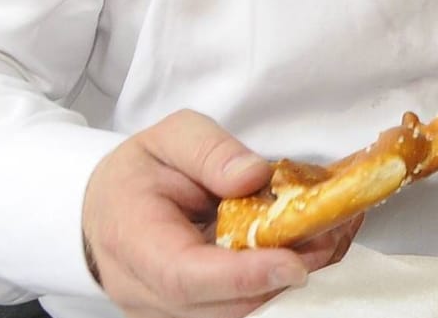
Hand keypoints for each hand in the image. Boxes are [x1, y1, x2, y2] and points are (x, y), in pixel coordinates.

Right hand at [82, 110, 361, 317]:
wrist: (106, 209)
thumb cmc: (140, 173)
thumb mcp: (171, 138)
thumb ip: (209, 151)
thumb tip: (252, 176)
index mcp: (133, 240)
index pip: (185, 275)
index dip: (242, 276)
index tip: (293, 263)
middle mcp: (145, 291)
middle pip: (219, 306)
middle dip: (281, 279)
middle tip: (332, 238)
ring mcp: (165, 311)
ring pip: (233, 315)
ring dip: (286, 285)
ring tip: (330, 241)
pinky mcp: (190, 314)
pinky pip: (237, 311)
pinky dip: (277, 287)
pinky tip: (311, 253)